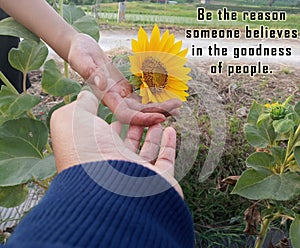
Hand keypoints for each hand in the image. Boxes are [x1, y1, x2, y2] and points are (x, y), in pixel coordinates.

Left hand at [50, 90, 182, 196]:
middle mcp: (115, 165)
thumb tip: (86, 95)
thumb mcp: (72, 120)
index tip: (122, 109)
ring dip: (153, 133)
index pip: (106, 136)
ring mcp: (137, 174)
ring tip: (158, 118)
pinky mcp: (159, 181)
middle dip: (136, 125)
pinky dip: (170, 145)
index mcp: (95, 152)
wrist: (110, 188)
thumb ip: (79, 105)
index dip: (114, 122)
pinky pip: (166, 161)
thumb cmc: (86, 152)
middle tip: (144, 112)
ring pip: (147, 152)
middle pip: (128, 143)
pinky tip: (171, 130)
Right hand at [67, 33, 181, 125]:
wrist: (81, 48)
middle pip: (139, 113)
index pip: (126, 115)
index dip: (142, 118)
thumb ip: (91, 72)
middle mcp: (115, 100)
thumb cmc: (79, 52)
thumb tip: (102, 84)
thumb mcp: (82, 58)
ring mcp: (120, 96)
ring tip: (177, 103)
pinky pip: (141, 97)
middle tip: (178, 106)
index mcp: (106, 97)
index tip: (161, 117)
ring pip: (142, 106)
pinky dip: (154, 98)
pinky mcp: (125, 89)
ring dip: (159, 106)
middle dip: (158, 111)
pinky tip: (167, 96)